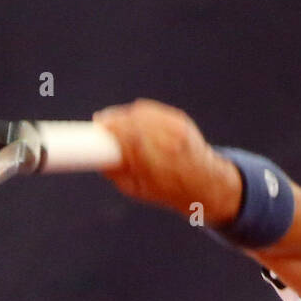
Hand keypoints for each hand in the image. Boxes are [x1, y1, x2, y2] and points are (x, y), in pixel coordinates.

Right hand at [93, 99, 238, 218]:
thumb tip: (96, 156)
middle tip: (101, 122)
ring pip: (143, 114)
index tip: (99, 128)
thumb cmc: (165, 189)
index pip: (131, 140)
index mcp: (158, 167)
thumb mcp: (137, 190)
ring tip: (112, 119)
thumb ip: (116, 174)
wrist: (203, 182)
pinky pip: (153, 111)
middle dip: (116, 121)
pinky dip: (139, 112)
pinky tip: (130, 116)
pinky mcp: (181, 120)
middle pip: (136, 123)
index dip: (113, 130)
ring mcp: (177, 131)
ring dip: (125, 114)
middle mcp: (170, 146)